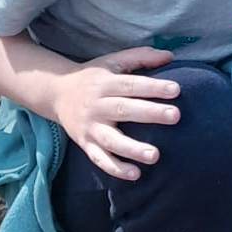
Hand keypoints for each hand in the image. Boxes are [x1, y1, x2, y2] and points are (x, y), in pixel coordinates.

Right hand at [51, 48, 181, 179]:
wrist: (55, 93)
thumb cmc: (93, 77)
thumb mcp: (113, 62)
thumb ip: (140, 57)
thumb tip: (170, 56)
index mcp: (105, 83)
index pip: (131, 84)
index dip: (153, 86)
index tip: (176, 89)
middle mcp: (97, 105)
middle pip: (124, 110)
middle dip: (150, 114)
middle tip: (175, 116)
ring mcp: (90, 127)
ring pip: (111, 140)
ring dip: (133, 149)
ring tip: (155, 156)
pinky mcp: (85, 144)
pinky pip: (100, 159)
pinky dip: (116, 168)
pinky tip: (135, 174)